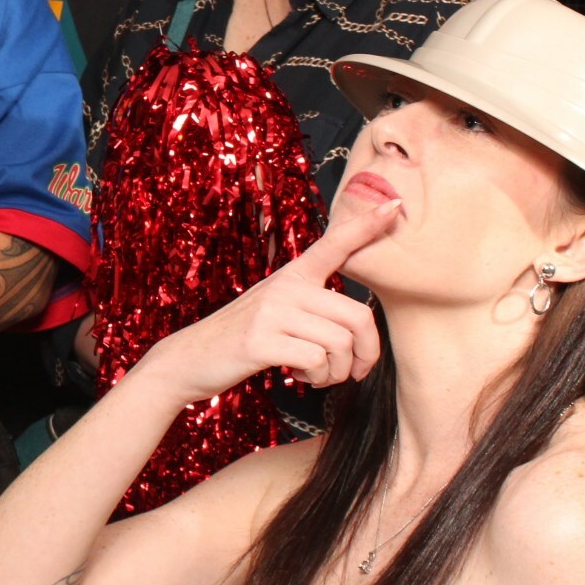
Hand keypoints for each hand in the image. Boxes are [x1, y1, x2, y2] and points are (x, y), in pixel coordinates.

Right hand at [137, 199, 400, 400]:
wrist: (189, 358)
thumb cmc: (242, 337)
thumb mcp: (275, 308)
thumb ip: (311, 304)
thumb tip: (360, 323)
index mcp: (292, 275)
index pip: (335, 244)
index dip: (366, 226)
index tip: (395, 205)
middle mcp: (285, 286)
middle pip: (357, 316)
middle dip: (366, 354)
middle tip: (355, 371)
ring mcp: (271, 312)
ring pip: (340, 344)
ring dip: (338, 372)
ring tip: (319, 376)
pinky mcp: (261, 341)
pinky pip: (316, 361)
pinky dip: (317, 379)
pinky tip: (300, 377)